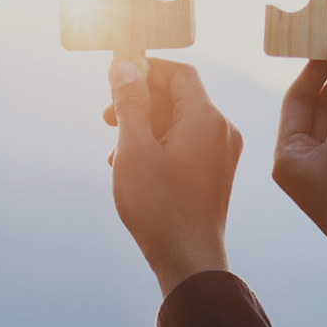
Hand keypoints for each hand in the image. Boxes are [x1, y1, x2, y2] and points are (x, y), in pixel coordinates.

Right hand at [107, 59, 241, 295]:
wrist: (188, 260)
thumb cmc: (159, 204)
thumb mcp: (134, 147)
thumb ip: (130, 102)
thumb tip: (124, 66)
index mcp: (205, 118)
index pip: (178, 72)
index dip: (145, 69)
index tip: (114, 78)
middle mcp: (220, 130)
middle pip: (177, 96)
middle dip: (138, 101)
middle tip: (105, 117)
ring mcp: (220, 153)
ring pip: (177, 121)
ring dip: (143, 126)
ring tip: (114, 149)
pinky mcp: (213, 172)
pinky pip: (184, 143)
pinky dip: (157, 144)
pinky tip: (131, 165)